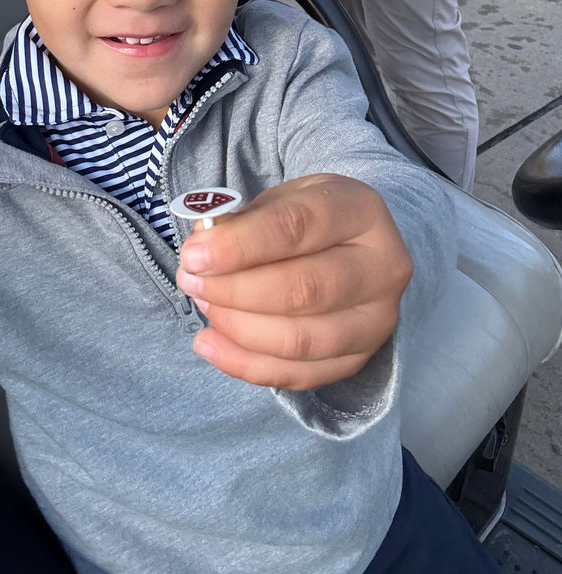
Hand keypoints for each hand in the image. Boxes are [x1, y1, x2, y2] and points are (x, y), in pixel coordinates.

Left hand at [176, 175, 412, 390]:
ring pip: (302, 340)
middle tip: (191, 281)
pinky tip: (210, 345)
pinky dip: (247, 365)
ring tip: (203, 306)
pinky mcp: (360, 358)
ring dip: (238, 328)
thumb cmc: (306, 220)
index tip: (194, 254)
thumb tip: (201, 247)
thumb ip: (242, 220)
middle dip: (234, 290)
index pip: (297, 227)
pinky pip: (300, 375)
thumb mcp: (278, 199)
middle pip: (304, 289)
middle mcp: (382, 268)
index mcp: (361, 211)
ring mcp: (377, 319)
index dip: (240, 244)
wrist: (349, 246)